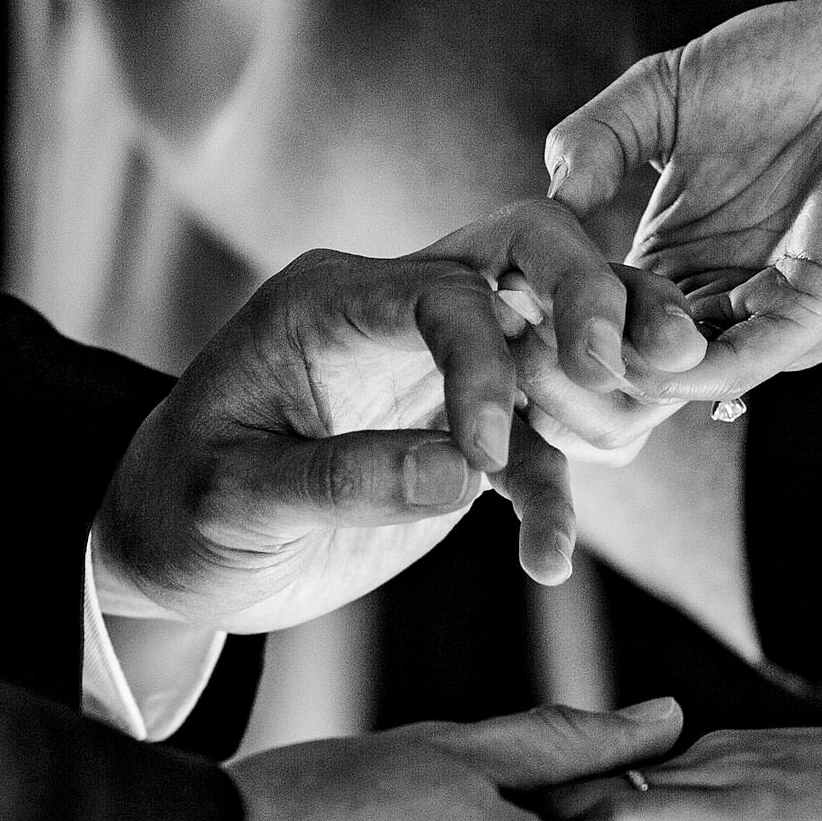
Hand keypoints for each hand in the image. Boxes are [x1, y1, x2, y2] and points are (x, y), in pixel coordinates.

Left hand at [95, 201, 700, 630]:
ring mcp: (439, 366)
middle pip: (527, 255)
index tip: (484, 455)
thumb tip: (463, 471)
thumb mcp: (233, 504)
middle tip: (651, 363)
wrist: (169, 555)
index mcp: (329, 302)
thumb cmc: (179, 514)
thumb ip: (342, 480)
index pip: (443, 290)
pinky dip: (559, 497)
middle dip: (599, 300)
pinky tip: (547, 565)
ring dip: (614, 383)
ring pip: (559, 339)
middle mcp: (395, 311)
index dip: (485, 362)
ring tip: (631, 442)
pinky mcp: (464, 431)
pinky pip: (541, 446)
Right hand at [544, 0, 821, 404]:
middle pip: (629, 358)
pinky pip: (750, 361)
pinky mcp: (816, 309)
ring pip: (681, 372)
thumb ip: (598, 136)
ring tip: (580, 346)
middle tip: (527, 349)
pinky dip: (698, 373)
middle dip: (579, 363)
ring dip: (628, 368)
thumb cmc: (793, 63)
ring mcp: (765, 308)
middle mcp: (716, 293)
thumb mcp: (663, 93)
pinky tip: (651, 356)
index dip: (550, 318)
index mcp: (676, 252)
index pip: (598, 313)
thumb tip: (546, 194)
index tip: (499, 308)